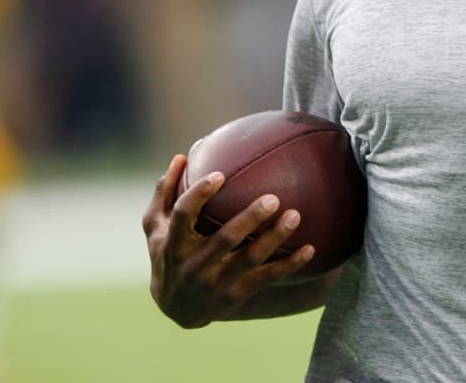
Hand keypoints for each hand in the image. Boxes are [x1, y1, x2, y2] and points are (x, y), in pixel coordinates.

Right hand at [142, 155, 315, 327]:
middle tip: (273, 198)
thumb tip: (181, 157)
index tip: (220, 175)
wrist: (177, 308)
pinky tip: (310, 248)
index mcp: (173, 242)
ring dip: (274, 238)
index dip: (200, 195)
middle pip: (224, 239)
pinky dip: (289, 265)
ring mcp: (215, 283)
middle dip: (250, 218)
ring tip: (295, 216)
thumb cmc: (169, 254)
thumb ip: (164, 192)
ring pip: (249, 259)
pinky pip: (266, 279)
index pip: (183, 215)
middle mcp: (194, 265)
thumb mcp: (155, 228)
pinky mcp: (235, 296)